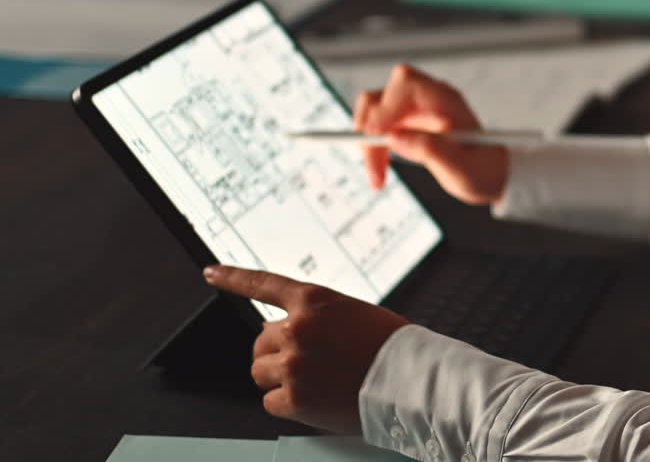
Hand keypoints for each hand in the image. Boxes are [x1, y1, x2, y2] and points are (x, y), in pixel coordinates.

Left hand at [203, 265, 410, 434]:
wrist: (411, 380)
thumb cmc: (391, 347)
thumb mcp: (353, 314)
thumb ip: (315, 318)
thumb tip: (280, 333)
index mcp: (313, 301)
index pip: (263, 284)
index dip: (233, 277)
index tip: (212, 273)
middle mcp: (296, 329)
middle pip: (260, 341)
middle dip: (278, 351)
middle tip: (308, 361)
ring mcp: (292, 364)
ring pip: (260, 372)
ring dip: (279, 377)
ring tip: (313, 381)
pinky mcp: (293, 398)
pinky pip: (271, 402)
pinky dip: (289, 404)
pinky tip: (315, 399)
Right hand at [354, 64, 508, 204]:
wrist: (490, 176)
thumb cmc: (483, 170)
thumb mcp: (463, 168)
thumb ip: (431, 149)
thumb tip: (395, 137)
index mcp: (446, 100)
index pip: (407, 85)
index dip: (387, 107)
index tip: (375, 136)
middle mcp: (426, 99)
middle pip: (381, 97)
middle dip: (370, 131)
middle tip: (376, 168)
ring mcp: (412, 110)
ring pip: (371, 113)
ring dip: (368, 145)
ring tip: (379, 177)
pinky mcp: (403, 124)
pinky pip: (375, 129)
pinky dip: (372, 150)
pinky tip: (380, 172)